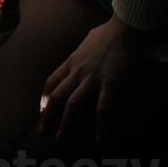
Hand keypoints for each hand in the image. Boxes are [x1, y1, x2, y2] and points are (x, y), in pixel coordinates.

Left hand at [37, 15, 160, 148]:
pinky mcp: (109, 84)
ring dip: (65, 123)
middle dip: (47, 115)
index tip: (42, 110)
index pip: (51, 82)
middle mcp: (78, 71)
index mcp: (72, 60)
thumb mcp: (88, 41)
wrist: (126, 28)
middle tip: (42, 131)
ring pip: (72, 104)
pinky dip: (101, 125)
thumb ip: (82, 52)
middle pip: (56, 95)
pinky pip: (102, 108)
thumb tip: (81, 55)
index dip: (44, 98)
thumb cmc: (109, 32)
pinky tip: (100, 138)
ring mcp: (92, 78)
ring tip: (59, 138)